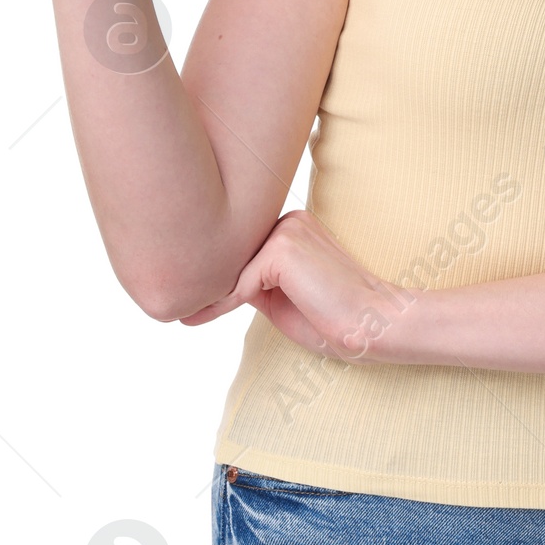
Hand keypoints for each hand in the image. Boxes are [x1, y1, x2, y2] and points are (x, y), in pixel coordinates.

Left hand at [179, 211, 421, 363]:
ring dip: (209, 292)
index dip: (215, 277)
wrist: (376, 325)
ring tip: (178, 311)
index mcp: (292, 226)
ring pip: (231, 265)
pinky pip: (239, 282)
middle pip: (232, 252)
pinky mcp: (282, 250)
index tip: (183, 298)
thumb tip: (211, 286)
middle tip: (168, 305)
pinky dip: (222, 303)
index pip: (242, 249)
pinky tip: (199, 317)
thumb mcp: (281, 300)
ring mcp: (286, 231)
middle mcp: (288, 220)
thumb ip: (253, 285)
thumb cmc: (335, 320)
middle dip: (204, 279)